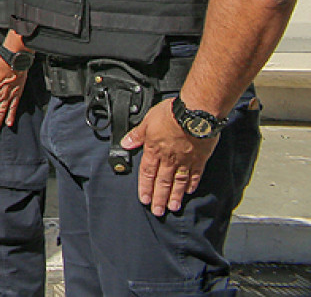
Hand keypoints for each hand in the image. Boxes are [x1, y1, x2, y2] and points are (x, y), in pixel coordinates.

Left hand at [121, 98, 217, 215]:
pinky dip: (191, 184)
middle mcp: (169, 159)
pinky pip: (195, 175)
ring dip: (175, 196)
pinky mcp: (200, 159)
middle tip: (158, 211)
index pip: (147, 173)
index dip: (145, 187)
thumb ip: (137, 135)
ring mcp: (185, 161)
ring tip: (172, 207)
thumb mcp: (147, 121)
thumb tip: (126, 143)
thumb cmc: (171, 114)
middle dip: (159, 198)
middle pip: (162, 182)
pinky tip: (189, 191)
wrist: (195, 114)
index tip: (144, 199)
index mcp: (155, 150)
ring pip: (178, 182)